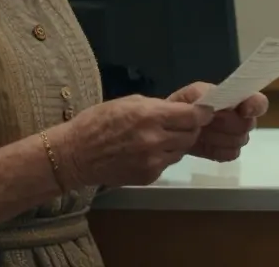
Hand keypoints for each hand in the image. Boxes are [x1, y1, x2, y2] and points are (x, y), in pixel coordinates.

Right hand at [48, 95, 210, 187]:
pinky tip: (146, 151)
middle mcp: (155, 140)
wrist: (75, 155)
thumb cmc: (97, 122)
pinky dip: (163, 156)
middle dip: (189, 128)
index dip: (200, 114)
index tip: (202, 112)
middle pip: (191, 134)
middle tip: (178, 123)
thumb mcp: (128, 103)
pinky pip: (167, 163)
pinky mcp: (149, 176)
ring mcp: (153, 161)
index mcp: (150, 116)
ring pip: (181, 150)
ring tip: (158, 137)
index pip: (193, 117)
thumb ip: (156, 107)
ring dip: (176, 142)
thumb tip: (179, 110)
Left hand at [168, 82, 268, 161]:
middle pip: (248, 124)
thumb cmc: (179, 108)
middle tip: (206, 123)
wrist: (168, 130)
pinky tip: (203, 145)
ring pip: (240, 140)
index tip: (245, 111)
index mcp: (232, 96)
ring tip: (201, 133)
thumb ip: (199, 95)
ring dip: (220, 137)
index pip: (257, 101)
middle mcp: (238, 115)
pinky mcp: (226, 150)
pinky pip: (232, 154)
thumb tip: (211, 108)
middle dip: (227, 124)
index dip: (254, 106)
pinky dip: (217, 150)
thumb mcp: (185, 96)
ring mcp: (234, 134)